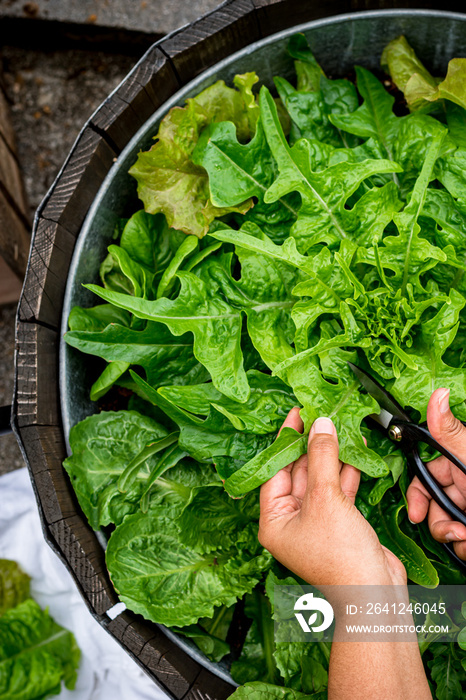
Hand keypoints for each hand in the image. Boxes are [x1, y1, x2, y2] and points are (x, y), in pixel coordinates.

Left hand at [258, 409, 406, 587]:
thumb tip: (319, 426)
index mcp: (274, 520)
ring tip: (338, 427)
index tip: (296, 416)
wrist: (375, 594)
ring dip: (331, 455)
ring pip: (320, 480)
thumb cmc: (340, 557)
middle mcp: (290, 521)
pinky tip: (354, 450)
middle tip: (320, 417)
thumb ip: (322, 458)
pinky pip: (338, 490)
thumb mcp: (326, 499)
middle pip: (298, 473)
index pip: (275, 470)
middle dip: (311, 445)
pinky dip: (346, 471)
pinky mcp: (338, 524)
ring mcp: (315, 523)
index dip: (286, 441)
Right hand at [407, 388, 465, 559]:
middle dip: (438, 524)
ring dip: (453, 539)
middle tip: (453, 531)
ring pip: (446, 528)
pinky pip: (460, 543)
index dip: (417, 498)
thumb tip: (439, 394)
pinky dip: (464, 547)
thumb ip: (450, 431)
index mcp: (457, 467)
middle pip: (433, 507)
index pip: (424, 480)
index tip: (415, 514)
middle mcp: (462, 487)